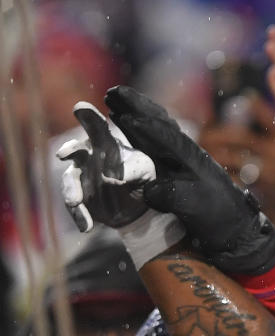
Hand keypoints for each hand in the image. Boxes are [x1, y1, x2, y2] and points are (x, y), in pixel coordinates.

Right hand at [57, 102, 155, 231]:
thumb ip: (135, 171)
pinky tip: (87, 227)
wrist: (140, 207)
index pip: (98, 127)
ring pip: (70, 180)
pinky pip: (75, 204)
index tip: (80, 107)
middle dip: (71, 150)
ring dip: (72, 191)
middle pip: (77, 149)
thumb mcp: (147, 173)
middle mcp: (89, 156)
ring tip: (76, 203)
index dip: (88, 117)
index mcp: (109, 144)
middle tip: (65, 155)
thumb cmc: (146, 178)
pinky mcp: (79, 197)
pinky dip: (79, 215)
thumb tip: (113, 177)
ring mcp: (81, 176)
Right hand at [105, 85, 274, 274]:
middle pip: (159, 124)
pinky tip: (127, 129)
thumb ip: (170, 195)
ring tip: (113, 103)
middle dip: (136, 107)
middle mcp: (186, 156)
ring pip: (156, 133)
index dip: (144, 124)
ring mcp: (181, 165)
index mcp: (193, 159)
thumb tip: (144, 190)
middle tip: (112, 93)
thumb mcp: (196, 207)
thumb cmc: (222, 219)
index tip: (122, 113)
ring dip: (134, 116)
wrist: (237, 234)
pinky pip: (154, 149)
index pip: (166, 135)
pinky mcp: (177, 177)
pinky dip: (138, 136)